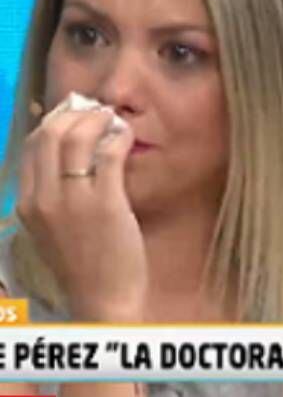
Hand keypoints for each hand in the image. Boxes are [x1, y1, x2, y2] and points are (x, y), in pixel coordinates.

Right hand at [16, 102, 146, 321]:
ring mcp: (73, 200)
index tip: (76, 115)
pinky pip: (108, 155)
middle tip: (98, 112)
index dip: (55, 122)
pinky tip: (126, 137)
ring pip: (76, 138)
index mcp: (28, 203)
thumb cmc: (83, 264)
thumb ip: (56, 194)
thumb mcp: (54, 228)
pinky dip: (118, 138)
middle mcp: (43, 198)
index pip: (32, 145)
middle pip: (50, 134)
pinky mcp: (105, 204)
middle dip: (75, 115)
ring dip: (98, 120)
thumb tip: (73, 156)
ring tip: (114, 121)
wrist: (102, 299)